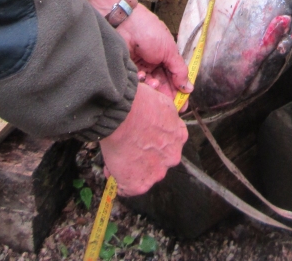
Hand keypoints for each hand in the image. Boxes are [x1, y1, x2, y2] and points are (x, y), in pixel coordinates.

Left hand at [88, 0, 190, 102]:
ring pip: (151, 86)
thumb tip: (189, 88)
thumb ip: (179, 70)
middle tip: (168, 103)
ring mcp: (141, 68)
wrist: (124, 23)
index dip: (179, 92)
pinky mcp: (130, 71)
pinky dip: (142, 83)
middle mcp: (154, 64)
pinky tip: (142, 77)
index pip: (175, 78)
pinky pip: (139, 84)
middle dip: (166, 93)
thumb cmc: (149, 31)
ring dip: (154, 87)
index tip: (182, 105)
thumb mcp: (169, 50)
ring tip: (154, 83)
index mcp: (166, 57)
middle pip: (163, 85)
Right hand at [100, 81, 187, 196]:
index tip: (143, 141)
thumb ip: (164, 118)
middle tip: (128, 149)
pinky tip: (112, 169)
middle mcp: (172, 157)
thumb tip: (155, 122)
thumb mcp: (162, 104)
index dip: (154, 144)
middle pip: (157, 161)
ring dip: (131, 169)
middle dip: (143, 158)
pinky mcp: (139, 184)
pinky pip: (128, 188)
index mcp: (179, 137)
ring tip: (116, 157)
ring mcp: (156, 172)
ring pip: (143, 175)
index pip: (169, 145)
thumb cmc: (139, 103)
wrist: (123, 114)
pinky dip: (119, 182)